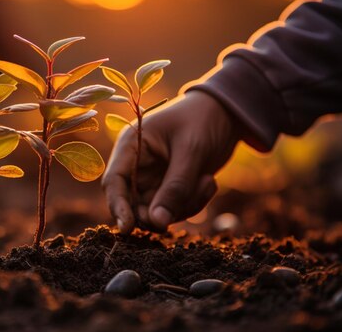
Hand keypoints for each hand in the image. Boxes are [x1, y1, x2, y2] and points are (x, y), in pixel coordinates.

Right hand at [102, 91, 239, 233]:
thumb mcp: (191, 151)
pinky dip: (192, 203)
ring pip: (155, 211)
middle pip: (132, 203)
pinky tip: (209, 183)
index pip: (114, 181)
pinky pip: (174, 209)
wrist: (228, 113)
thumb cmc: (204, 119)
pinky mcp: (169, 188)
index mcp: (131, 145)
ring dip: (183, 206)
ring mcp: (152, 179)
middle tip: (186, 204)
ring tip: (207, 182)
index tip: (127, 229)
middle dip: (159, 210)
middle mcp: (136, 165)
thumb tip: (156, 222)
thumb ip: (175, 187)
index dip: (117, 206)